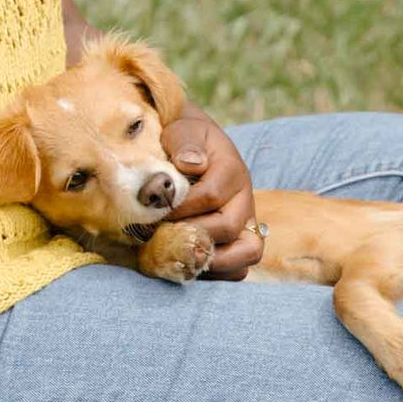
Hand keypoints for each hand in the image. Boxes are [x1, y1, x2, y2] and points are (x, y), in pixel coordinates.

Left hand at [160, 108, 261, 279]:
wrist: (194, 144)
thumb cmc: (184, 137)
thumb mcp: (184, 129)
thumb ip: (186, 142)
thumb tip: (189, 163)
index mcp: (231, 170)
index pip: (210, 196)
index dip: (181, 207)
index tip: (155, 211)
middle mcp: (244, 198)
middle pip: (228, 227)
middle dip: (191, 234)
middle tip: (161, 236)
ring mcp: (245, 221)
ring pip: (247, 253)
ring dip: (211, 261)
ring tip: (178, 257)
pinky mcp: (239, 240)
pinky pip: (239, 267)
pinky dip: (217, 272)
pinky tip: (187, 265)